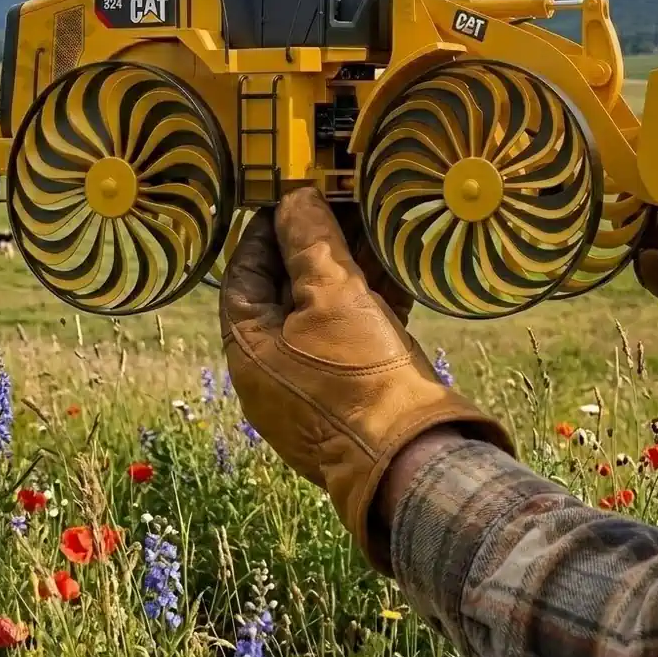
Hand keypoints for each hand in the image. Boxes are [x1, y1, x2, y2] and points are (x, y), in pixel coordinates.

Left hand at [219, 188, 513, 573]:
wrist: (412, 457)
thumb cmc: (359, 376)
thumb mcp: (331, 294)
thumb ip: (308, 241)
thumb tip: (294, 199)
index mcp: (249, 348)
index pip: (244, 275)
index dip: (266, 232)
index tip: (291, 201)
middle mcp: (274, 370)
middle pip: (288, 291)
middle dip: (316, 245)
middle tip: (341, 207)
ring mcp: (314, 385)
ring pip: (327, 310)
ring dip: (349, 268)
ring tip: (373, 225)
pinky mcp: (354, 393)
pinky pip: (356, 334)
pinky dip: (372, 299)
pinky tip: (397, 263)